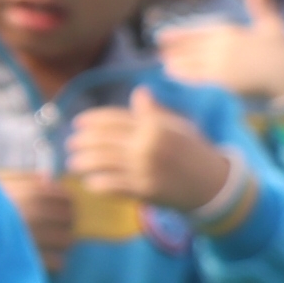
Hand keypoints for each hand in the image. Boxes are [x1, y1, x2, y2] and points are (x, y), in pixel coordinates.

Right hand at [0, 169, 78, 272]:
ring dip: (62, 242)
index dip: (65, 202)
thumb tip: (47, 178)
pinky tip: (44, 259)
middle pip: (67, 218)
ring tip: (51, 244)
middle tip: (58, 227)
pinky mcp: (27, 261)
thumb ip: (20, 177)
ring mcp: (30, 238)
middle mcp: (31, 214)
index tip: (60, 207)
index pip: (64, 197)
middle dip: (66, 222)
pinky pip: (56, 262)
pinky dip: (55, 262)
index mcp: (26, 193)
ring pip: (65, 240)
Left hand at [66, 89, 234, 214]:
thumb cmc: (193, 151)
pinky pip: (114, 186)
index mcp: (154, 125)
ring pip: (104, 163)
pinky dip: (98, 184)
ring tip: (73, 164)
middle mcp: (147, 145)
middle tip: (70, 144)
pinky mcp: (145, 190)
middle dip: (82, 142)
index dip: (92, 120)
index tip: (77, 123)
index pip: (114, 119)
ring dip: (84, 163)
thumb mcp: (177, 126)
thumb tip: (139, 92)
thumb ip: (154, 112)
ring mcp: (145, 168)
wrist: (213, 183)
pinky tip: (89, 183)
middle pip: (104, 140)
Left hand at [155, 0, 283, 106]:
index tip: (163, 35)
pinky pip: (199, 76)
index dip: (181, 34)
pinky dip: (184, 73)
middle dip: (176, 45)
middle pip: (194, 46)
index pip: (201, 32)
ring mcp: (223, 62)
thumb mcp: (272, 25)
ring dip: (177, 60)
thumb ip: (260, 6)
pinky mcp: (224, 79)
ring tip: (162, 60)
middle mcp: (224, 45)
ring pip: (193, 60)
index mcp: (232, 32)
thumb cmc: (281, 50)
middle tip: (158, 44)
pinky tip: (171, 72)